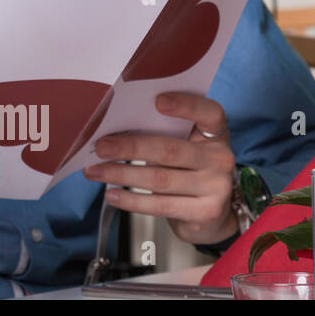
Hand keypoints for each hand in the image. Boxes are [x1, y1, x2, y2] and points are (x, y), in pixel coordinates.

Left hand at [82, 91, 236, 245]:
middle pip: (170, 149)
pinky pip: (161, 205)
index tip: (157, 101)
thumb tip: (111, 131)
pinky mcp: (206, 213)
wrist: (209, 214)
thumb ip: (161, 134)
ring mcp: (217, 187)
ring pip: (160, 179)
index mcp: (215, 134)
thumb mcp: (182, 146)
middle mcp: (220, 158)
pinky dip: (131, 200)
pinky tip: (112, 195)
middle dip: (130, 147)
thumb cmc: (186, 170)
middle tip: (100, 147)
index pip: (210, 113)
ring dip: (121, 174)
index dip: (186, 105)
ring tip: (94, 171)